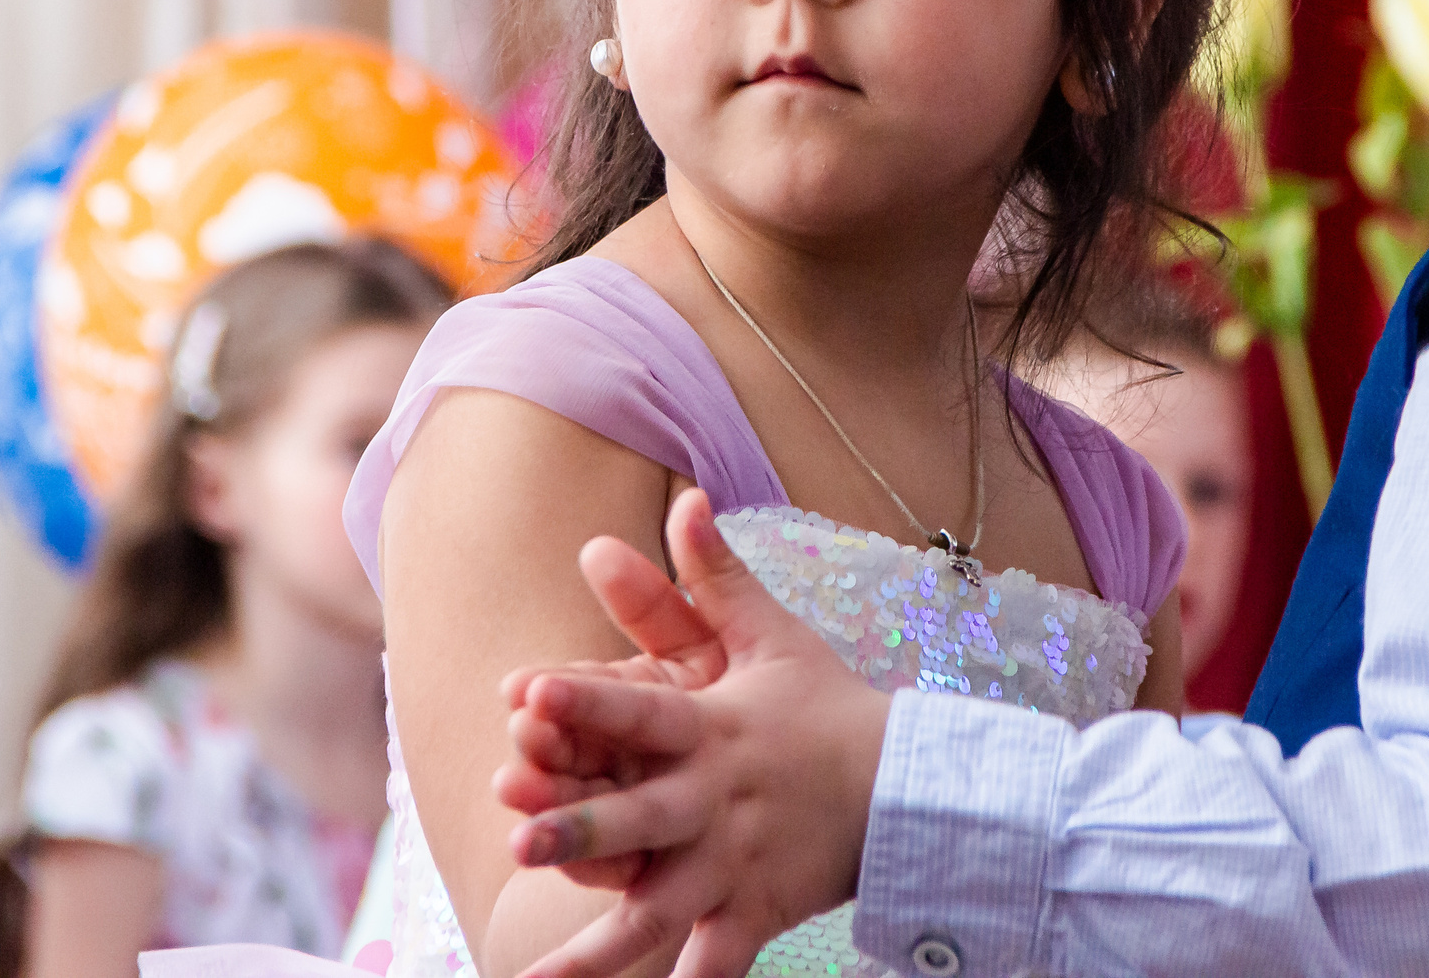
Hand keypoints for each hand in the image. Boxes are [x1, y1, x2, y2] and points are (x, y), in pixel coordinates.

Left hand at [493, 490, 893, 977]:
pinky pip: (713, 961)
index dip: (584, 699)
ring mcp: (736, 863)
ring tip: (543, 976)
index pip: (641, 709)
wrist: (909, 789)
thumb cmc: (826, 708)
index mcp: (713, 727)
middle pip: (642, 815)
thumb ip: (714, 575)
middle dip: (582, 827)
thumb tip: (685, 498)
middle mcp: (716, 799)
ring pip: (660, 906)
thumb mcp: (774, 636)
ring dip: (603, 937)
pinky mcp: (757, 912)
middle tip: (519, 834)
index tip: (525, 691)